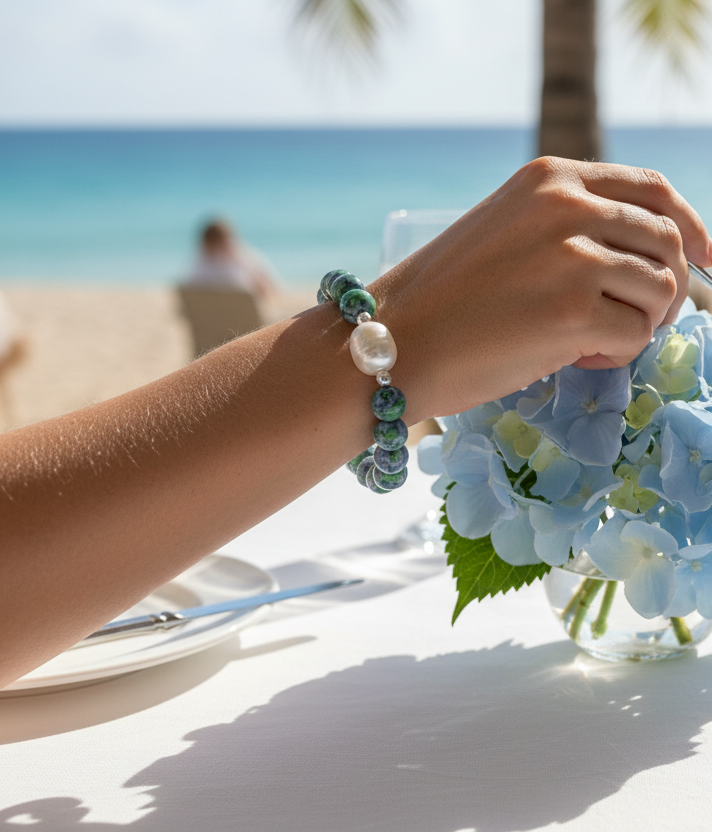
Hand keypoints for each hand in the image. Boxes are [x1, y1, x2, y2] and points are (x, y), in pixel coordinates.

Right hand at [373, 156, 711, 420]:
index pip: (652, 189)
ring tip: (590, 342)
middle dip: (667, 290)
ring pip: (662, 290)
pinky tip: (573, 358)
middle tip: (637, 322)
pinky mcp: (575, 310)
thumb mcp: (504, 232)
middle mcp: (569, 205)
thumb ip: (565, 226)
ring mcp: (574, 256)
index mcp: (550, 179)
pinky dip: (616, 353)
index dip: (692, 226)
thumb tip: (636, 255)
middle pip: (668, 242)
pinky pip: (636, 333)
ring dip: (639, 323)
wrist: (392, 341)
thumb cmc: (440, 300)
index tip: (709, 260)